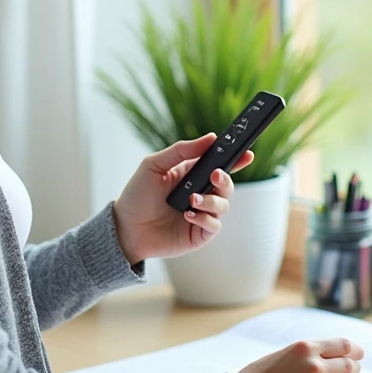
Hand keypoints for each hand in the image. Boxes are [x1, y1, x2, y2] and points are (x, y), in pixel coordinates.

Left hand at [111, 133, 253, 263]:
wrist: (124, 228)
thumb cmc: (137, 195)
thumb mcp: (154, 165)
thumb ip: (182, 150)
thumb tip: (211, 138)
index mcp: (192, 174)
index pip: (219, 165)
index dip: (236, 160)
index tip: (247, 154)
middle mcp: (200, 193)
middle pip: (226, 185)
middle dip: (225, 179)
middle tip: (215, 176)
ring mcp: (201, 214)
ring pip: (223, 205)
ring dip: (211, 201)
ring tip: (191, 200)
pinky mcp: (198, 234)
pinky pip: (214, 225)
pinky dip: (205, 218)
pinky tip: (188, 214)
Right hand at [234, 338, 365, 372]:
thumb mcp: (285, 354)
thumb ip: (310, 354)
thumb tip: (335, 357)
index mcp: (305, 348)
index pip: (344, 346)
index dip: (356, 350)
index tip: (360, 353)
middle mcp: (314, 367)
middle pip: (350, 366)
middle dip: (354, 368)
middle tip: (352, 370)